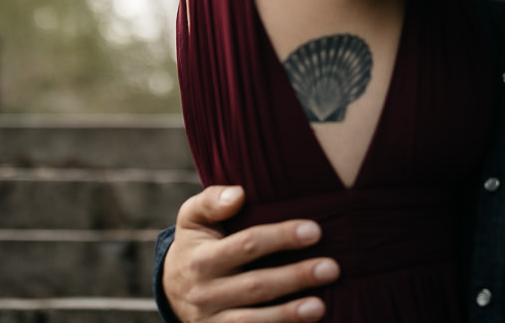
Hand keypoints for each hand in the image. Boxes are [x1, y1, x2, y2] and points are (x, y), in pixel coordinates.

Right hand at [163, 185, 338, 322]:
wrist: (172, 289)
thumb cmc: (196, 244)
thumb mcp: (193, 217)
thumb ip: (212, 200)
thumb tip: (239, 194)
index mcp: (202, 258)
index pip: (247, 245)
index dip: (281, 237)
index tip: (315, 230)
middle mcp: (206, 293)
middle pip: (256, 286)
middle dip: (295, 277)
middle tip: (331, 268)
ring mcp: (212, 321)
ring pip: (253, 321)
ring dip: (289, 315)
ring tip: (320, 306)